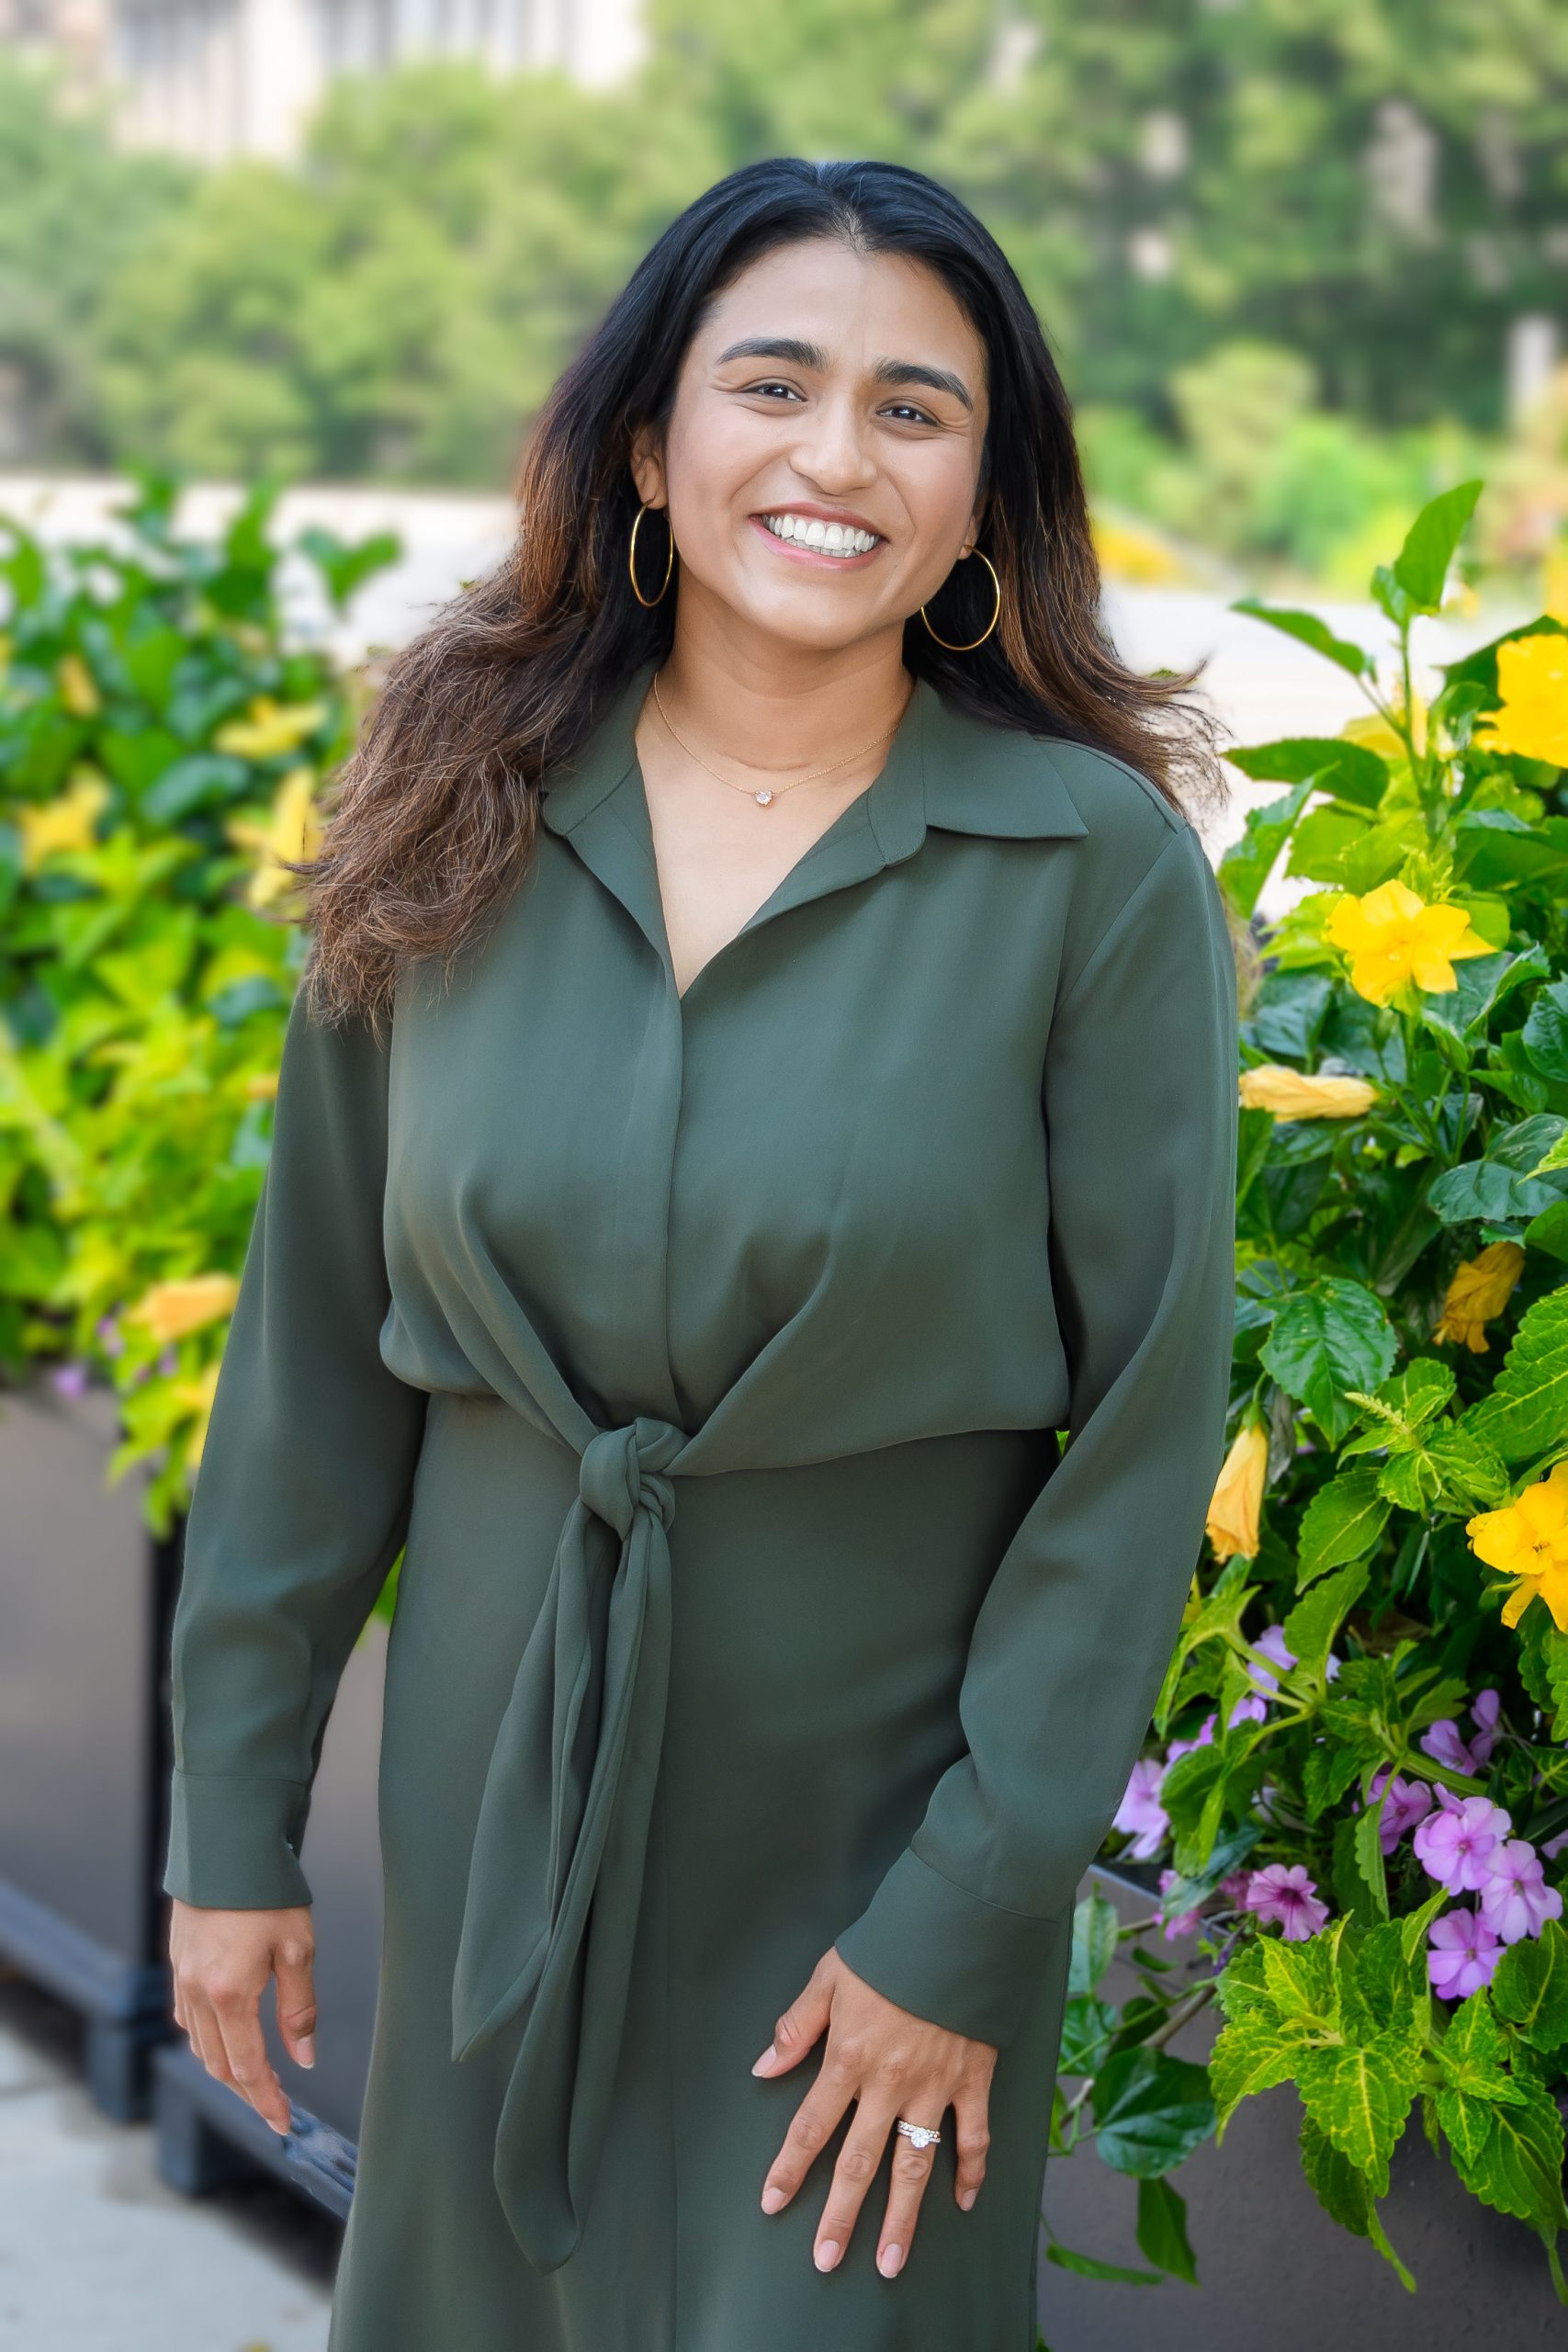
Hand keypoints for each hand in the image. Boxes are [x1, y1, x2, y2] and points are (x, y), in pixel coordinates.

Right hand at [168, 1897, 317, 2135]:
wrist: (228, 1847)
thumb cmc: (269, 1894)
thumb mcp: (297, 1949)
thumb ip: (299, 2010)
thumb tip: (303, 2059)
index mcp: (230, 1994)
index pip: (247, 2067)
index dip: (267, 2100)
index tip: (284, 2122)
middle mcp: (198, 1994)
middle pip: (219, 2065)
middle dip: (248, 2091)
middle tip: (276, 2107)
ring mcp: (182, 1980)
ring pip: (200, 2046)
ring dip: (227, 2068)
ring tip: (258, 2079)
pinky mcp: (178, 1965)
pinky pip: (189, 2019)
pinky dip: (208, 2039)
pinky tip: (228, 2038)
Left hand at [751, 1945, 995, 2278]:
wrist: (955, 1929)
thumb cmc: (888, 1949)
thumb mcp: (830, 1977)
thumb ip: (797, 2027)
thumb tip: (763, 2068)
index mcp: (848, 2058)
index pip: (810, 2126)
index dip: (789, 2168)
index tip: (773, 2203)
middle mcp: (888, 2083)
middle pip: (859, 2162)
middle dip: (841, 2215)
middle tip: (828, 2260)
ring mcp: (934, 2088)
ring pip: (915, 2165)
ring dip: (902, 2218)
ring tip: (890, 2262)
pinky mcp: (973, 2081)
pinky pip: (973, 2137)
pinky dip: (971, 2171)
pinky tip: (964, 2203)